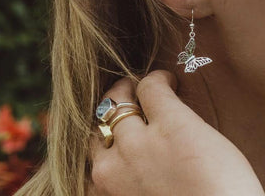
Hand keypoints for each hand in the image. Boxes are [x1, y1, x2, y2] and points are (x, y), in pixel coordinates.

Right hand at [89, 70, 264, 195]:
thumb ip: (136, 187)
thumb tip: (145, 170)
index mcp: (107, 193)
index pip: (94, 154)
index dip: (110, 139)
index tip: (126, 130)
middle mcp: (111, 170)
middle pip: (98, 127)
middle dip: (110, 112)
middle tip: (128, 101)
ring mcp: (138, 144)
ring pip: (117, 101)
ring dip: (127, 90)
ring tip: (143, 86)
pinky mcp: (170, 123)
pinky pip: (151, 87)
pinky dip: (159, 79)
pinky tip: (170, 80)